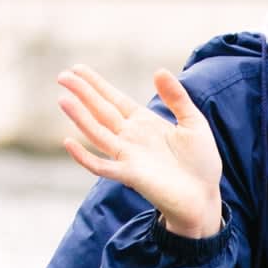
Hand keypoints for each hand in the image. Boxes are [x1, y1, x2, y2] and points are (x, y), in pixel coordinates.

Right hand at [57, 65, 223, 238]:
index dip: (97, 85)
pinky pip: (101, 166)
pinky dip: (84, 156)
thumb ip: (177, 98)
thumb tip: (159, 70)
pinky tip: (69, 142)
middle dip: (82, 93)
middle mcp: (131, 137)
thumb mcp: (194, 122)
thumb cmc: (201, 163)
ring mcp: (128, 156)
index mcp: (144, 123)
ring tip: (63, 99)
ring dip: (80, 117)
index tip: (78, 69)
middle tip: (62, 75)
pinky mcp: (130, 175)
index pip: (114, 99)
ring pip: (97, 133)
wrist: (205, 197)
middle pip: (101, 111)